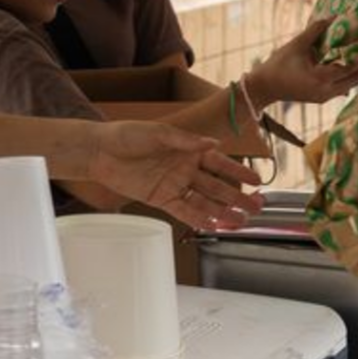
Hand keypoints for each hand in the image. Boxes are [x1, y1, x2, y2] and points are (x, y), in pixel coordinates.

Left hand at [87, 121, 263, 228]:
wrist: (100, 151)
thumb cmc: (128, 135)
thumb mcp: (160, 133)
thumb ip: (187, 141)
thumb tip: (214, 144)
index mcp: (189, 151)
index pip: (220, 163)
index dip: (239, 172)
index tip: (257, 180)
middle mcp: (186, 169)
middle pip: (217, 186)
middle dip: (237, 197)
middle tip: (257, 206)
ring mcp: (174, 185)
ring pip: (205, 201)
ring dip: (223, 211)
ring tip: (241, 221)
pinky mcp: (161, 199)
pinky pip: (184, 211)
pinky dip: (199, 218)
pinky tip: (214, 225)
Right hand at [248, 19, 357, 107]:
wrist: (263, 87)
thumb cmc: (278, 65)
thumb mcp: (296, 45)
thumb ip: (315, 31)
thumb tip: (332, 17)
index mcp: (320, 78)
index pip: (347, 69)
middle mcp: (325, 91)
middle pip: (352, 81)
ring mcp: (323, 97)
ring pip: (347, 86)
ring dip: (357, 74)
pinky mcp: (320, 98)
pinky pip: (340, 89)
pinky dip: (347, 79)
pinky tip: (351, 68)